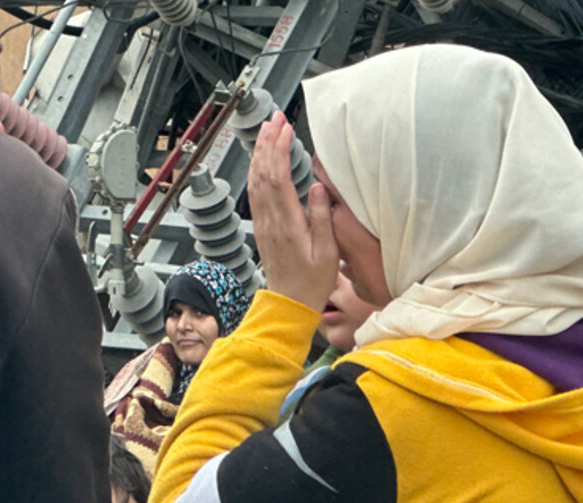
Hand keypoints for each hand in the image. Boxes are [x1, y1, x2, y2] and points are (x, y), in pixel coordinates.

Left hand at [247, 113, 337, 309]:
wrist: (290, 303)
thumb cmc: (312, 282)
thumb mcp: (327, 253)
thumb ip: (322, 218)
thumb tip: (318, 187)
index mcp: (287, 224)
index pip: (278, 178)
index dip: (279, 150)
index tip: (285, 129)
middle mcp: (271, 220)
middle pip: (263, 173)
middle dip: (268, 142)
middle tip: (275, 118)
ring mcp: (264, 222)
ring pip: (256, 180)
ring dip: (261, 152)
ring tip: (268, 130)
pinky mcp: (263, 226)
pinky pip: (255, 191)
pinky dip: (257, 169)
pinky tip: (262, 158)